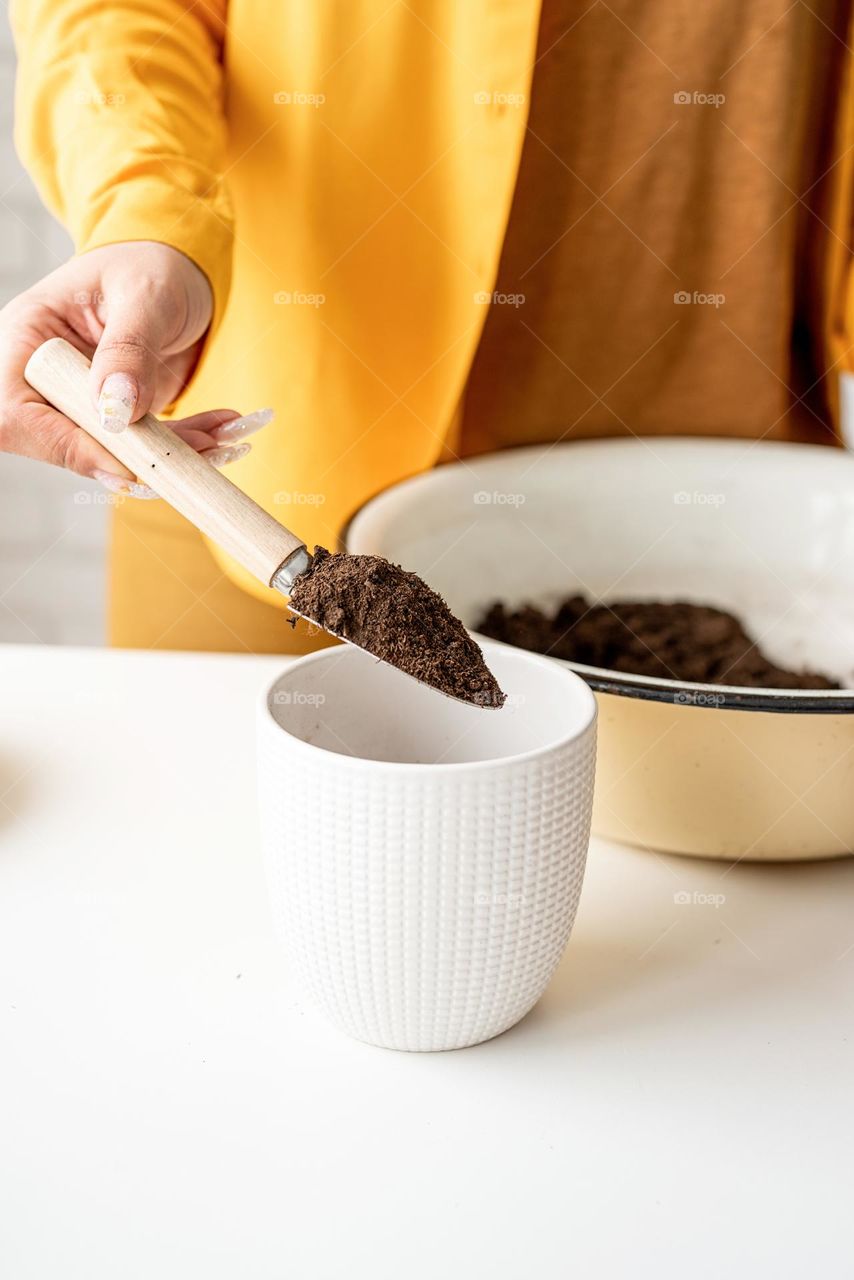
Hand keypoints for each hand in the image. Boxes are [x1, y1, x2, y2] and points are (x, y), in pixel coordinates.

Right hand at [0, 242, 269, 495]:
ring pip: (111, 457)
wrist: (178, 271)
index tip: (125, 463)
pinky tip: (220, 429)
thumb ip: (129, 349)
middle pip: (60, 446)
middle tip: (193, 449)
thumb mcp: (144, 295)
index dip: (64, 447)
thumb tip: (116, 408)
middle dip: (129, 460)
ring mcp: (80, 403)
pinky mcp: (117, 419)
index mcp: (28, 338)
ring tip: (219, 439)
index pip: (17, 413)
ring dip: (167, 460)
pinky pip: (144, 450)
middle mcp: (46, 379)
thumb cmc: (151, 263)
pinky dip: (184, 447)